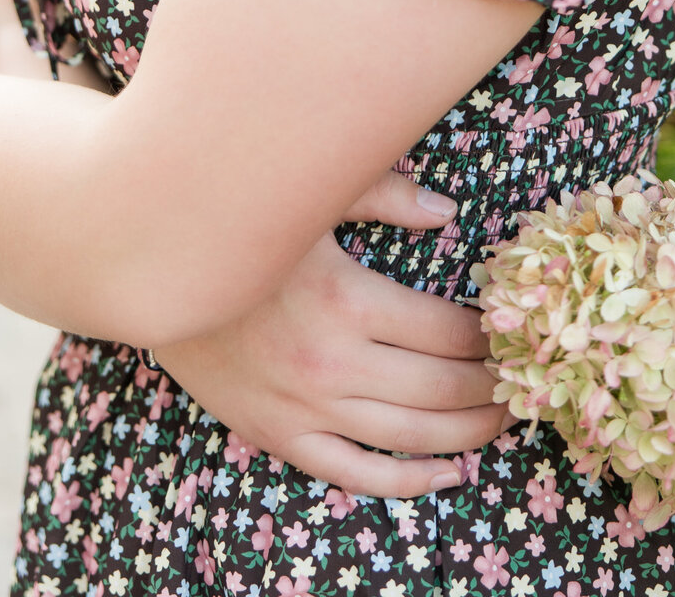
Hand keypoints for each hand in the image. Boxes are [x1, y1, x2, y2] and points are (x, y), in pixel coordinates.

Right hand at [152, 170, 508, 496]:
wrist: (148, 271)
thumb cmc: (239, 220)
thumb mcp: (310, 195)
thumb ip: (383, 194)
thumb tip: (449, 212)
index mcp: (346, 301)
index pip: (446, 332)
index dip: (489, 333)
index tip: (515, 324)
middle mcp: (329, 365)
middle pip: (439, 390)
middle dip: (492, 385)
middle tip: (526, 373)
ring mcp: (302, 408)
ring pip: (408, 437)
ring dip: (468, 432)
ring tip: (505, 417)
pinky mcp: (276, 433)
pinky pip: (353, 472)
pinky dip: (407, 480)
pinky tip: (450, 471)